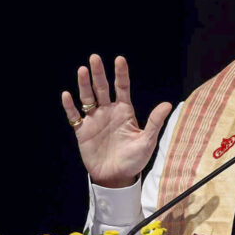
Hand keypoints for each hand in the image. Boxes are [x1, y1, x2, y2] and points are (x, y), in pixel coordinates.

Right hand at [61, 55, 171, 187]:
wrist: (117, 177)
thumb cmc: (135, 159)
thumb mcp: (147, 140)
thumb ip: (155, 122)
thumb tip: (167, 104)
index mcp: (125, 111)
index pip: (122, 88)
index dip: (120, 74)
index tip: (119, 59)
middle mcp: (109, 112)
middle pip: (102, 88)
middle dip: (98, 73)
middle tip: (94, 57)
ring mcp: (95, 120)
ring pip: (87, 98)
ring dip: (84, 85)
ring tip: (82, 70)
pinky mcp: (83, 132)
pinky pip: (75, 116)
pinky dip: (70, 107)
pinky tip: (67, 95)